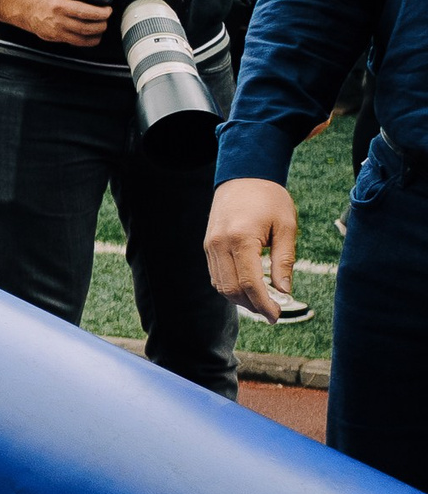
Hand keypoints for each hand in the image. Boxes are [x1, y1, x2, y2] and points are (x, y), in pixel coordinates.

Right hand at [0, 0, 114, 47]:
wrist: (31, 10)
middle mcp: (59, 6)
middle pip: (86, 12)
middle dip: (103, 13)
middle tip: (108, 12)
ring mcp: (58, 22)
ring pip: (85, 28)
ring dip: (99, 27)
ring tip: (103, 23)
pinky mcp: (58, 34)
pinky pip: (80, 40)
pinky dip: (92, 39)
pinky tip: (96, 35)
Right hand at [205, 177, 298, 321]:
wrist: (243, 176)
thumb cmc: (269, 198)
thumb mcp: (286, 226)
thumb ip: (284, 260)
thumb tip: (284, 291)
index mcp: (240, 238)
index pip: (249, 283)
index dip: (263, 304)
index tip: (277, 316)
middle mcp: (219, 244)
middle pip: (231, 289)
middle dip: (252, 306)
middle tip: (272, 313)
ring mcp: (210, 246)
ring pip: (220, 286)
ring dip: (240, 300)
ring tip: (262, 303)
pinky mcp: (208, 246)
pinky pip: (216, 275)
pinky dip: (231, 288)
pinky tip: (248, 289)